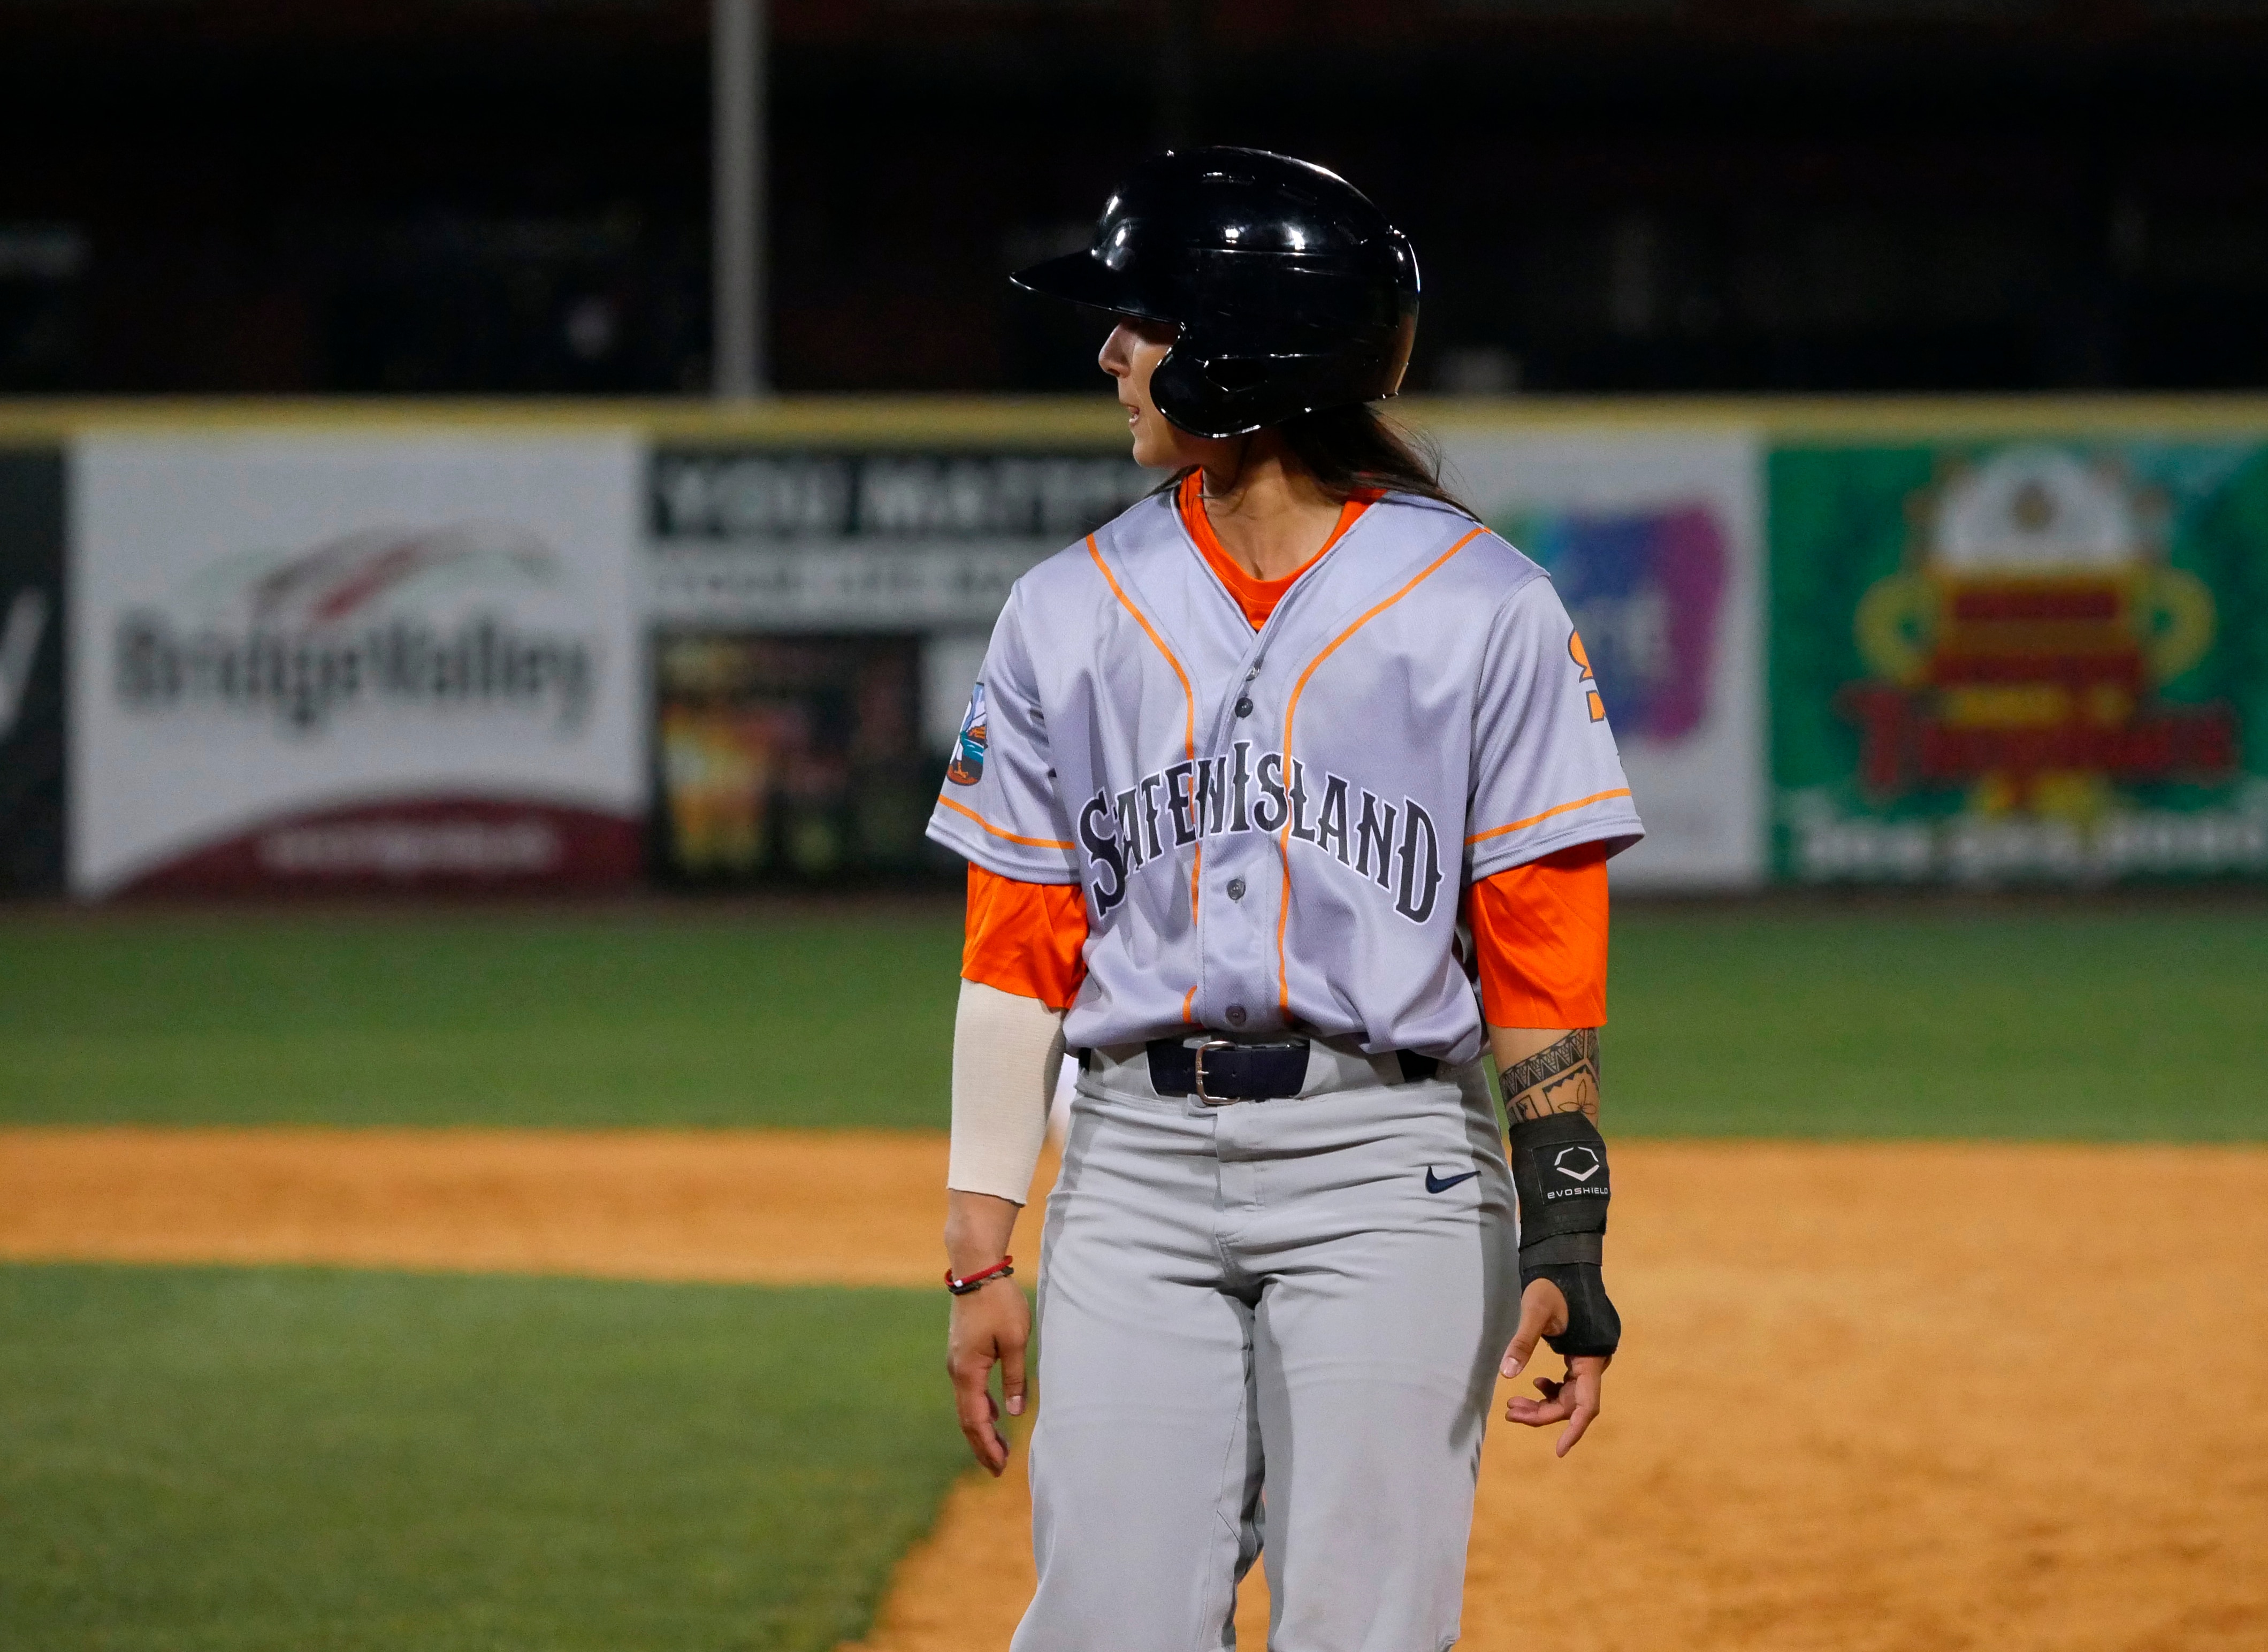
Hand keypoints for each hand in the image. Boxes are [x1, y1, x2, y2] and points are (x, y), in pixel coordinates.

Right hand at [946, 1276, 1030, 1475]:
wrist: (976, 1269)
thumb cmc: (999, 1302)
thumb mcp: (1015, 1340)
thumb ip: (1015, 1378)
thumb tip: (1014, 1413)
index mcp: (968, 1371)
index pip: (975, 1420)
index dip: (987, 1446)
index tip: (999, 1467)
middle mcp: (957, 1370)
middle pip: (967, 1418)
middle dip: (982, 1445)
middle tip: (998, 1469)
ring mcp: (957, 1361)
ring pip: (967, 1404)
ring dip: (982, 1427)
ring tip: (998, 1448)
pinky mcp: (962, 1352)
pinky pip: (969, 1389)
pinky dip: (980, 1407)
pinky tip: (994, 1413)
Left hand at [1500, 1276, 1609, 1456]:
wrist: (1564, 1262)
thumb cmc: (1550, 1284)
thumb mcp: (1533, 1312)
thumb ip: (1522, 1343)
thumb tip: (1506, 1375)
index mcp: (1591, 1357)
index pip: (1586, 1406)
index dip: (1573, 1431)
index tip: (1557, 1451)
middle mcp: (1596, 1361)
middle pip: (1573, 1403)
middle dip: (1542, 1413)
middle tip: (1510, 1412)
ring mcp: (1589, 1358)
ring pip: (1569, 1395)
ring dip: (1544, 1403)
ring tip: (1513, 1404)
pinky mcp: (1581, 1352)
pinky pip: (1570, 1382)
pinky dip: (1551, 1389)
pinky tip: (1534, 1383)